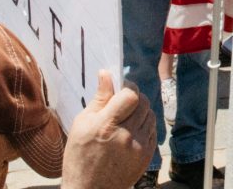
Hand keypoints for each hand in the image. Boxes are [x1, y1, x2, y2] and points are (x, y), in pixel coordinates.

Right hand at [61, 70, 154, 188]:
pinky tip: (131, 130)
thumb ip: (98, 99)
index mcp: (106, 125)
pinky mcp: (146, 156)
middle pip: (143, 102)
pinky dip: (145, 126)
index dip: (128, 87)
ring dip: (141, 111)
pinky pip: (153, 131)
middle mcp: (126, 136)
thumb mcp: (81, 124)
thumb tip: (106, 74)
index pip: (131, 95)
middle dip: (134, 97)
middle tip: (123, 101)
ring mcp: (138, 147)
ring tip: (126, 117)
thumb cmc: (79, 157)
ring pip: (150, 115)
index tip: (121, 88)